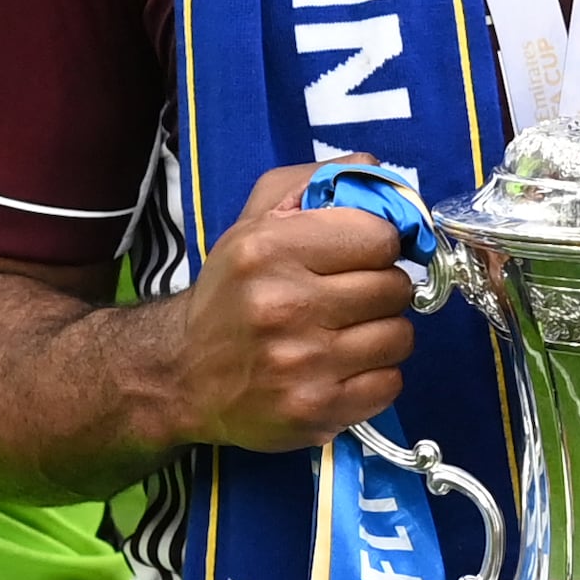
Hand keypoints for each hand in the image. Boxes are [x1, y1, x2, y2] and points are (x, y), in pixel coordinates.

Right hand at [173, 166, 420, 451]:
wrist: (180, 374)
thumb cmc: (230, 292)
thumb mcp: (254, 221)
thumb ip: (314, 183)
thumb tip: (376, 169)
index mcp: (270, 249)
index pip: (380, 236)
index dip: (377, 244)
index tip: (358, 256)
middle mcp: (285, 305)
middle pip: (394, 287)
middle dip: (380, 290)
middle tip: (349, 298)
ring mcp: (302, 364)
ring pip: (399, 336)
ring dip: (381, 334)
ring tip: (345, 334)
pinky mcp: (315, 410)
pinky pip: (390, 384)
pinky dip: (375, 376)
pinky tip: (342, 369)